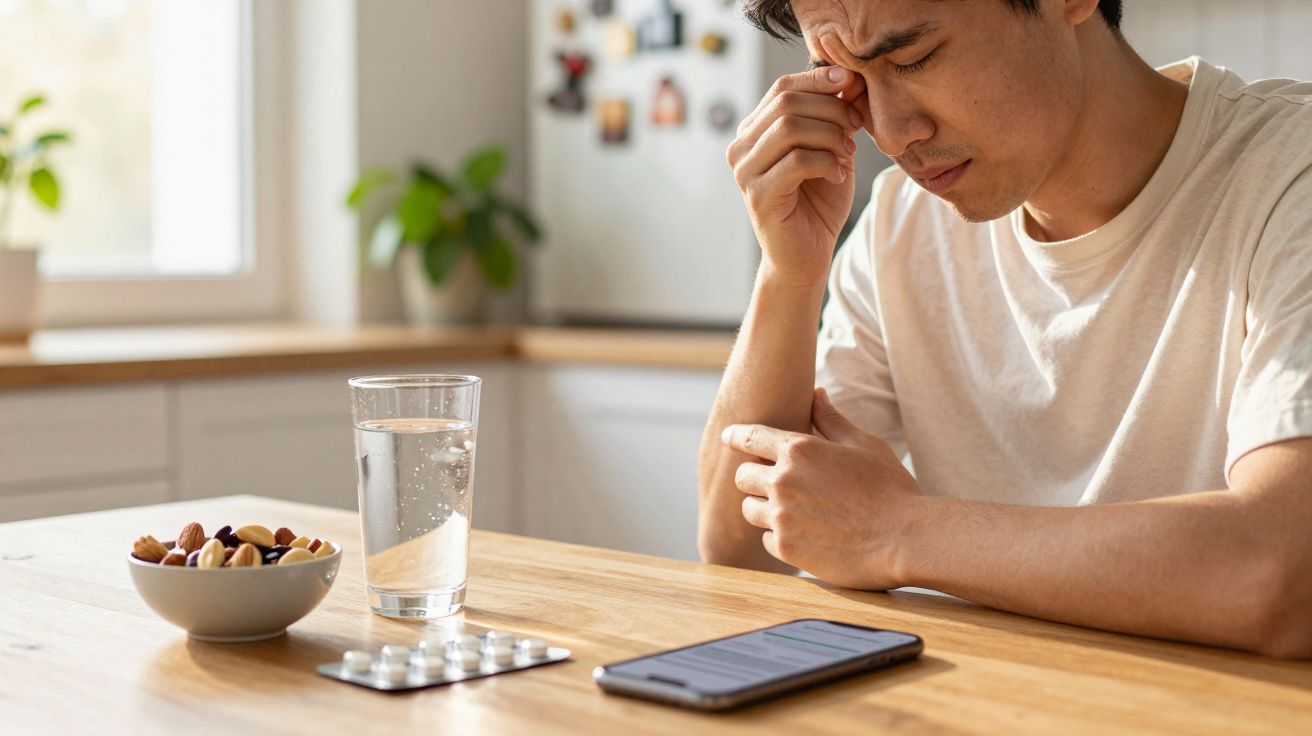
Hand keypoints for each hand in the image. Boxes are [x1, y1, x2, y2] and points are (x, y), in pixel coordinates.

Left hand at [720, 388, 922, 589]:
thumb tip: (815, 394)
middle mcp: (783, 481)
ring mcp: (782, 517)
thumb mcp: (864, 444)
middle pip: (742, 477)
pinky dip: (780, 537)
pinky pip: (767, 539)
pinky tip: (806, 535)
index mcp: (799, 450)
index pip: (750, 437)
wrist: (907, 538)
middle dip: (754, 477)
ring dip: (764, 508)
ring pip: (750, 510)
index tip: (728, 437)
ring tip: (792, 511)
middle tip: (776, 484)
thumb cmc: (891, 488)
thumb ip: (831, 420)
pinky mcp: (787, 548)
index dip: (736, 436)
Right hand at [727, 67, 867, 287]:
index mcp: (754, 131)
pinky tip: (838, 174)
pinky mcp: (758, 196)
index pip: (782, 87)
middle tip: (855, 128)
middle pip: (786, 102)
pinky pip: (798, 161)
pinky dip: (827, 162)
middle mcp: (741, 147)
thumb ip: (834, 115)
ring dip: (830, 135)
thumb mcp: (831, 148)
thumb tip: (850, 77)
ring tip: (847, 154)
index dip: (820, 79)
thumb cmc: (818, 202)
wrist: (807, 256)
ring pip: (790, 127)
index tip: (853, 85)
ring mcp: (745, 172)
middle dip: (831, 109)